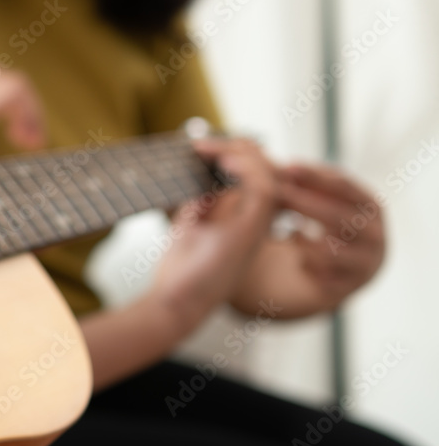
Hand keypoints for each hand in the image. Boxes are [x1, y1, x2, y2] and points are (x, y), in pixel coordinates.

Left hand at [149, 138, 279, 327]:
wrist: (174, 302)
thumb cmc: (180, 270)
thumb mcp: (191, 222)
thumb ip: (204, 197)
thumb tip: (205, 169)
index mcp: (248, 222)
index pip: (258, 177)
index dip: (237, 155)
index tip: (200, 146)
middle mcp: (259, 224)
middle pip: (268, 171)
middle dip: (238, 148)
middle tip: (201, 144)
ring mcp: (259, 228)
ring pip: (271, 175)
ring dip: (240, 153)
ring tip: (208, 148)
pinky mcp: (252, 231)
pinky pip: (265, 188)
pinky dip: (246, 168)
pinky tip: (222, 160)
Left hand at [231, 164, 383, 316]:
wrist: (322, 274)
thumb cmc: (314, 225)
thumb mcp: (310, 199)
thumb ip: (295, 180)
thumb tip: (259, 154)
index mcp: (371, 206)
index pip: (345, 186)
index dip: (315, 176)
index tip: (286, 166)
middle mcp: (376, 236)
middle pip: (338, 217)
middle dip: (304, 204)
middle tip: (274, 194)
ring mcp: (365, 265)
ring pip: (329, 251)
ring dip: (303, 241)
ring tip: (291, 233)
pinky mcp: (347, 290)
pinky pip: (320, 277)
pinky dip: (304, 265)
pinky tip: (298, 259)